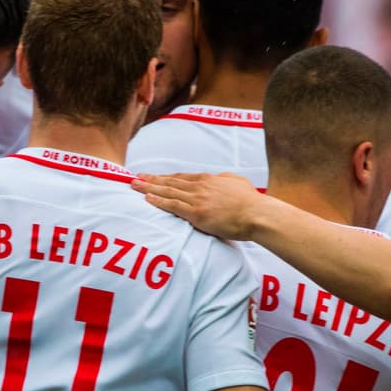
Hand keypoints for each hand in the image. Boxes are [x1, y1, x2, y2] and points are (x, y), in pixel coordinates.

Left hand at [132, 172, 264, 239]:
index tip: (153, 176)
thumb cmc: (251, 202)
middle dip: (151, 179)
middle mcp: (200, 186)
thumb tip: (220, 178)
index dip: (165, 177)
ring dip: (149, 188)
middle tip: (134, 178)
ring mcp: (198, 199)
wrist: (257, 214)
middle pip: (170, 182)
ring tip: (134, 185)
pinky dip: (158, 201)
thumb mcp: (237, 183)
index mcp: (209, 180)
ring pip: (168, 191)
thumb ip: (225, 179)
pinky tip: (147, 198)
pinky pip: (173, 206)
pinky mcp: (197, 213)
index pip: (181, 178)